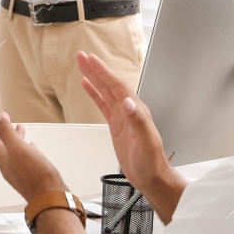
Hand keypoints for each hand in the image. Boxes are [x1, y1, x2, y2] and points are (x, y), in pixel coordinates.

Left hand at [0, 112, 68, 203]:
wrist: (50, 198)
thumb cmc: (36, 176)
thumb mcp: (19, 149)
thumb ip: (7, 133)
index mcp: (2, 158)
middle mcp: (8, 165)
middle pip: (0, 143)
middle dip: (0, 128)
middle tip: (2, 117)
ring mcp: (18, 171)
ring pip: (13, 150)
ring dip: (14, 137)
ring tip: (19, 127)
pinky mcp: (30, 175)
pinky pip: (24, 158)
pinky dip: (25, 148)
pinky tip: (32, 145)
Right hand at [76, 52, 180, 200]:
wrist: (152, 177)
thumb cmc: (151, 162)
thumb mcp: (146, 142)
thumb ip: (138, 121)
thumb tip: (128, 102)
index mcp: (136, 111)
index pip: (117, 86)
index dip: (104, 72)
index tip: (92, 60)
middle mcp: (129, 110)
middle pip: (109, 84)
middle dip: (95, 69)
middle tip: (81, 56)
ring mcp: (122, 117)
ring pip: (105, 92)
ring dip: (93, 77)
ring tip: (82, 64)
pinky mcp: (116, 125)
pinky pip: (103, 104)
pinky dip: (94, 93)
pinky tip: (87, 86)